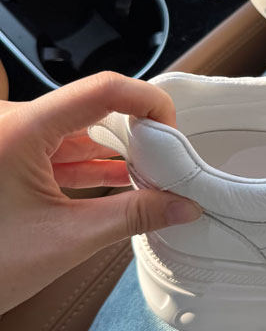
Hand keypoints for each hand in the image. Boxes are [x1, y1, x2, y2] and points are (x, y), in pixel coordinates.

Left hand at [0, 72, 201, 314]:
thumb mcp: (65, 241)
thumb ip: (133, 217)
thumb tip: (183, 207)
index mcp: (20, 131)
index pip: (104, 90)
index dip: (148, 102)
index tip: (172, 130)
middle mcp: (9, 123)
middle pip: (94, 107)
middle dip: (136, 133)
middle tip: (167, 160)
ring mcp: (5, 137)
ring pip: (77, 128)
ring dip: (113, 151)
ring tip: (148, 176)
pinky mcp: (4, 154)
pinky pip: (57, 145)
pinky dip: (88, 162)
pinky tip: (117, 180)